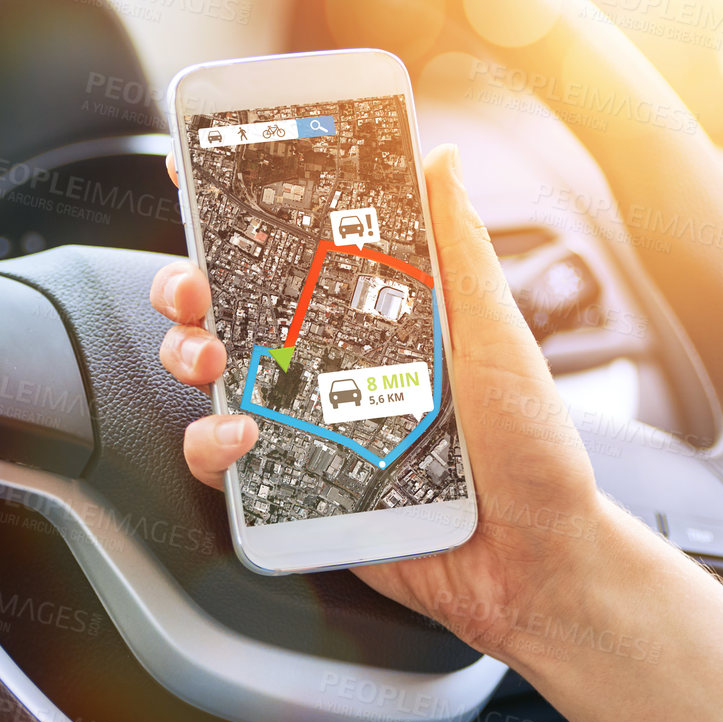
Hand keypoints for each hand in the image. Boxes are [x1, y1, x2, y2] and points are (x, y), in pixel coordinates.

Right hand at [149, 143, 609, 660]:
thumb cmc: (531, 451)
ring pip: (213, 377)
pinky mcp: (293, 488)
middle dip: (190, 283)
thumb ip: (460, 251)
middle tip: (193, 285)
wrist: (533, 562)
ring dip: (188, 354)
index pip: (298, 253)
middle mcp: (332, 366)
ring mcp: (307, 426)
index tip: (195, 170)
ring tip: (209, 359)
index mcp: (378, 318)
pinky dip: (213, 444)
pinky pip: (226, 461)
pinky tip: (241, 435)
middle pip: (233, 308)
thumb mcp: (498, 336)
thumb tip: (442, 159)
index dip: (242, 214)